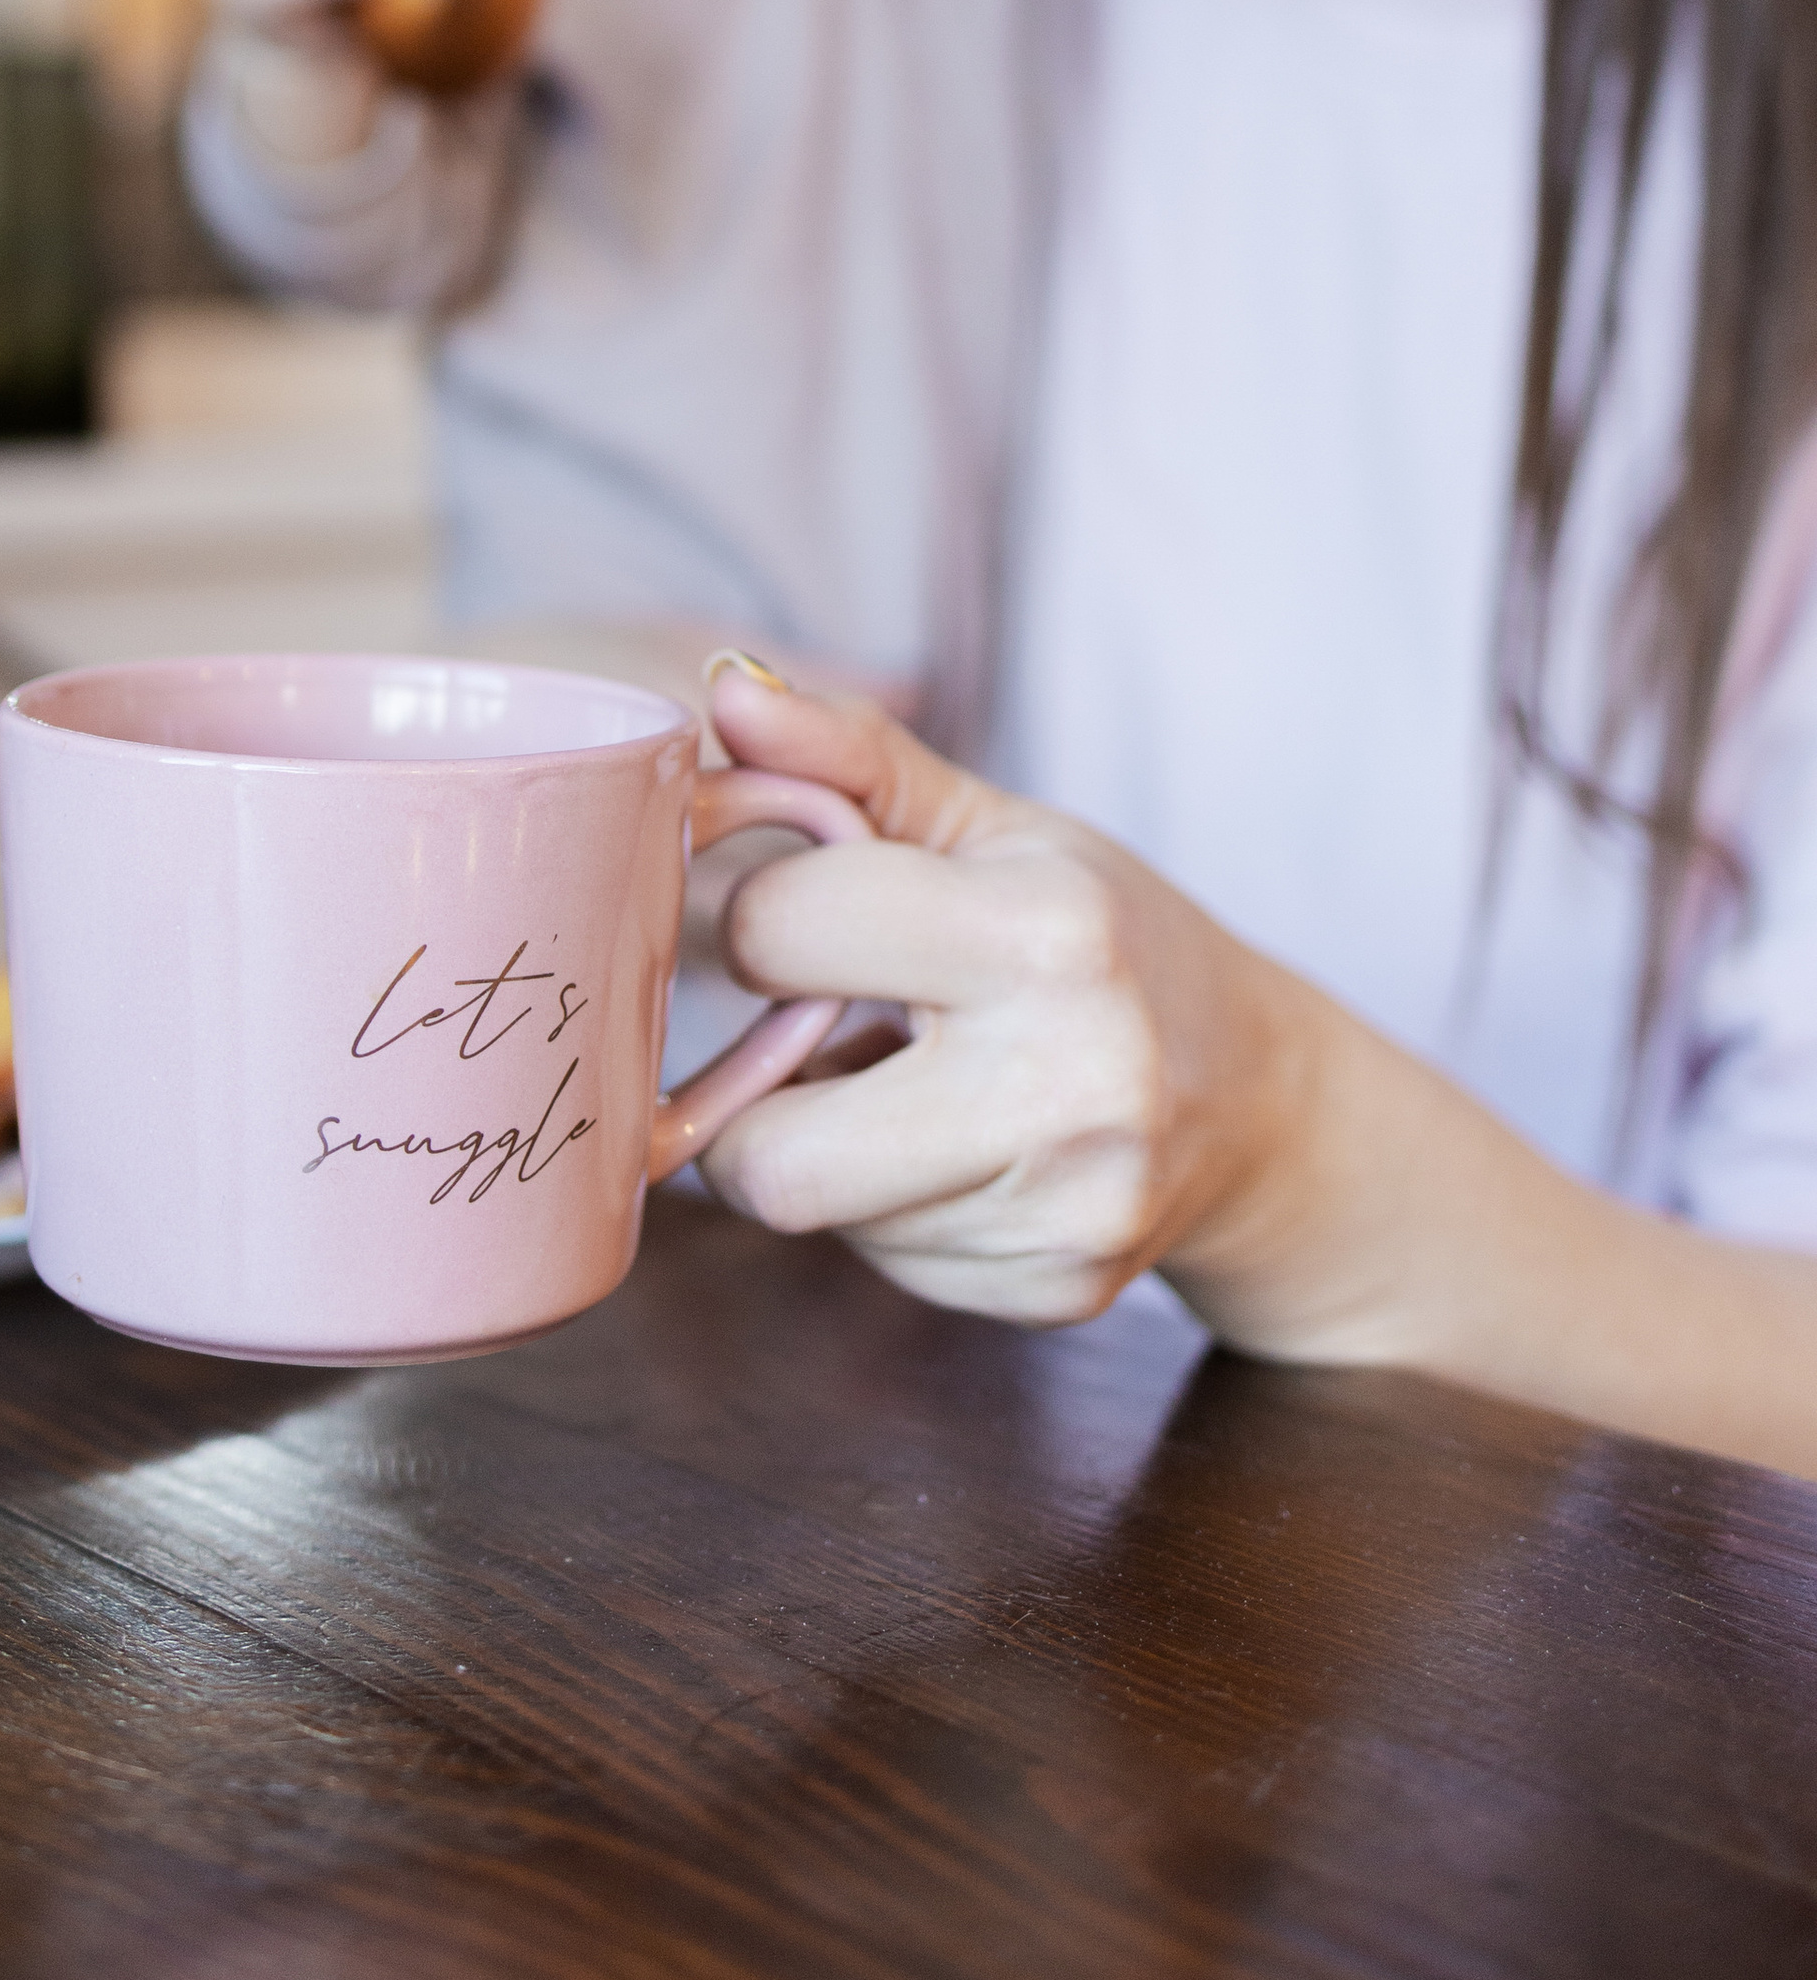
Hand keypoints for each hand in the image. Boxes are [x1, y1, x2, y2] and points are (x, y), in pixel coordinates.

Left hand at [692, 661, 1316, 1331]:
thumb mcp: (987, 823)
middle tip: (817, 1038)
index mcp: (1047, 933)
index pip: (777, 933)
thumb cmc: (1102, 934)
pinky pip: (884, 1263)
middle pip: (769, 1157)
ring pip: (818, 1213)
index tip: (819, 920)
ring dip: (828, 1147)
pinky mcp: (1056, 1290)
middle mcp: (1069, 1085)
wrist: (1256, 1092)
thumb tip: (723, 688)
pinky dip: (888, 1209)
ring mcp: (1067, 1209)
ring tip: (914, 1085)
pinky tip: (958, 1151)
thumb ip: (846, 755)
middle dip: (757, 1095)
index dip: (768, 920)